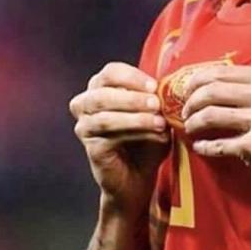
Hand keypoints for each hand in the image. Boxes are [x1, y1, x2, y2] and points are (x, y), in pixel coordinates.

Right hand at [69, 62, 169, 212]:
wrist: (138, 177)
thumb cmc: (146, 141)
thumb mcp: (154, 115)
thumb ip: (155, 99)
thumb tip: (165, 88)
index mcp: (100, 89)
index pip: (110, 72)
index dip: (132, 76)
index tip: (155, 85)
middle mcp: (85, 105)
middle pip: (102, 91)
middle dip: (132, 96)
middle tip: (156, 102)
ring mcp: (85, 127)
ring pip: (105, 115)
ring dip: (136, 117)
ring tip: (160, 121)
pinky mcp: (92, 148)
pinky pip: (110, 135)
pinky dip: (136, 133)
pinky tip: (156, 135)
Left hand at [181, 64, 250, 191]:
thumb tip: (210, 79)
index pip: (220, 71)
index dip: (196, 80)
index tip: (187, 90)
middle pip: (210, 90)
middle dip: (190, 101)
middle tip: (185, 110)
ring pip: (209, 115)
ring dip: (192, 122)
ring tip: (191, 127)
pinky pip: (217, 145)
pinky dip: (204, 146)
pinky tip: (201, 147)